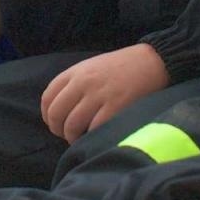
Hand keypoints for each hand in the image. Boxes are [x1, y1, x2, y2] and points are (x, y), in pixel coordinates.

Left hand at [40, 44, 169, 142]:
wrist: (152, 61)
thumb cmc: (121, 67)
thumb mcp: (91, 67)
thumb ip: (74, 84)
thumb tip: (60, 110)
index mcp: (75, 72)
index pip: (48, 98)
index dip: (47, 116)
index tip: (55, 123)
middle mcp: (83, 83)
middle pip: (56, 114)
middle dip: (57, 130)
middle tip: (66, 135)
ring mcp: (99, 95)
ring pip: (72, 125)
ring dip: (72, 137)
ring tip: (80, 139)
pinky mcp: (115, 107)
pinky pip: (94, 129)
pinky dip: (91, 137)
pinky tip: (95, 137)